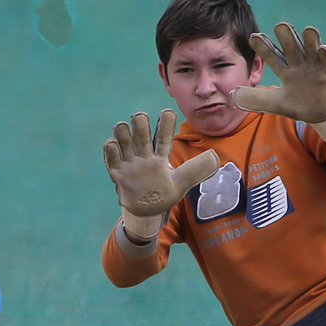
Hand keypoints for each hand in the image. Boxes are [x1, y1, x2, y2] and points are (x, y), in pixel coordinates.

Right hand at [103, 109, 217, 240]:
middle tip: (141, 117)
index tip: (168, 113)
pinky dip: (111, 148)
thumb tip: (215, 157)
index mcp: (161, 155)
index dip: (166, 123)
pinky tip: (113, 144)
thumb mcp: (181, 183)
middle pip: (141, 131)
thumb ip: (196, 170)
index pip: (164, 135)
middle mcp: (144, 154)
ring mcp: (130, 162)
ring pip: (123, 137)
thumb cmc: (164, 194)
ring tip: (123, 128)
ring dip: (123, 131)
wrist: (146, 212)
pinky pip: (111, 155)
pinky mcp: (117, 171)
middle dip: (140, 122)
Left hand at [232, 22, 325, 142]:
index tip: (253, 37)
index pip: (272, 56)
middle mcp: (300, 63)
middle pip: (292, 47)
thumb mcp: (275, 103)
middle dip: (287, 37)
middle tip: (280, 26)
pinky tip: (324, 49)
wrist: (319, 114)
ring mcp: (315, 66)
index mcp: (286, 69)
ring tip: (308, 30)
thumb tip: (233, 96)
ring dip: (311, 40)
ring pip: (312, 48)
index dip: (264, 47)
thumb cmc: (298, 104)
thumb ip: (256, 99)